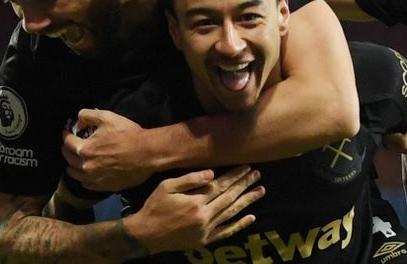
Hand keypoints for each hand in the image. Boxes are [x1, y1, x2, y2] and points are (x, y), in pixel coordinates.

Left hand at [62, 108, 153, 189]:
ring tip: (72, 163)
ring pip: (75, 174)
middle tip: (68, 146)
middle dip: (66, 150)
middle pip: (68, 159)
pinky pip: (86, 184)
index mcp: (84, 149)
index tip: (66, 132)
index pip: (67, 142)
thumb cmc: (128, 134)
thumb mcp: (108, 118)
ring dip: (71, 167)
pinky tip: (85, 175)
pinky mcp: (104, 187)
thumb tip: (78, 118)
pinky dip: (82, 179)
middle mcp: (86, 166)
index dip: (65, 135)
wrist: (147, 153)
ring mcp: (94, 178)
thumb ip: (89, 115)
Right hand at [128, 165, 264, 252]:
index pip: (221, 185)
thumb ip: (189, 179)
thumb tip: (212, 173)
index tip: (247, 167)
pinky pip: (226, 232)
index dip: (235, 175)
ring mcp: (206, 229)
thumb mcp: (166, 187)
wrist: (145, 235)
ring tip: (261, 191)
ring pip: (231, 213)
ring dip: (247, 201)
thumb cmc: (155, 206)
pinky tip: (251, 217)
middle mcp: (204, 216)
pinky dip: (239, 225)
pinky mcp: (205, 240)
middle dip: (245, 185)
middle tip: (257, 175)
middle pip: (229, 197)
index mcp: (195, 201)